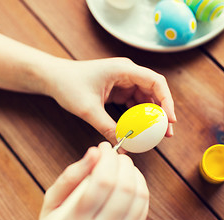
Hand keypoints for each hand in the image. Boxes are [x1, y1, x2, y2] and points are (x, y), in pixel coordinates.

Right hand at [37, 142, 148, 219]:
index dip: (107, 158)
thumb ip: (71, 176)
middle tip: (114, 155)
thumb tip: (94, 152)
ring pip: (139, 196)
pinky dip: (140, 186)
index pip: (102, 182)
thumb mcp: (52, 203)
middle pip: (124, 187)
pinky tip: (129, 180)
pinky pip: (144, 207)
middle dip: (122, 162)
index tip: (103, 147)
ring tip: (121, 166)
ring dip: (134, 173)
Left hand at [42, 57, 176, 144]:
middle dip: (162, 113)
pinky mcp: (119, 91)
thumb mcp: (88, 109)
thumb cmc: (68, 85)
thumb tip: (123, 147)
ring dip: (152, 117)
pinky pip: (135, 105)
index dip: (167, 101)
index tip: (170, 120)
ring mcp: (124, 82)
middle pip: (154, 92)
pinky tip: (141, 131)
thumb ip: (107, 127)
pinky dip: (139, 118)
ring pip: (146, 100)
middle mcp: (128, 73)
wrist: (53, 78)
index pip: (155, 82)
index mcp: (124, 70)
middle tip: (167, 133)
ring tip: (157, 136)